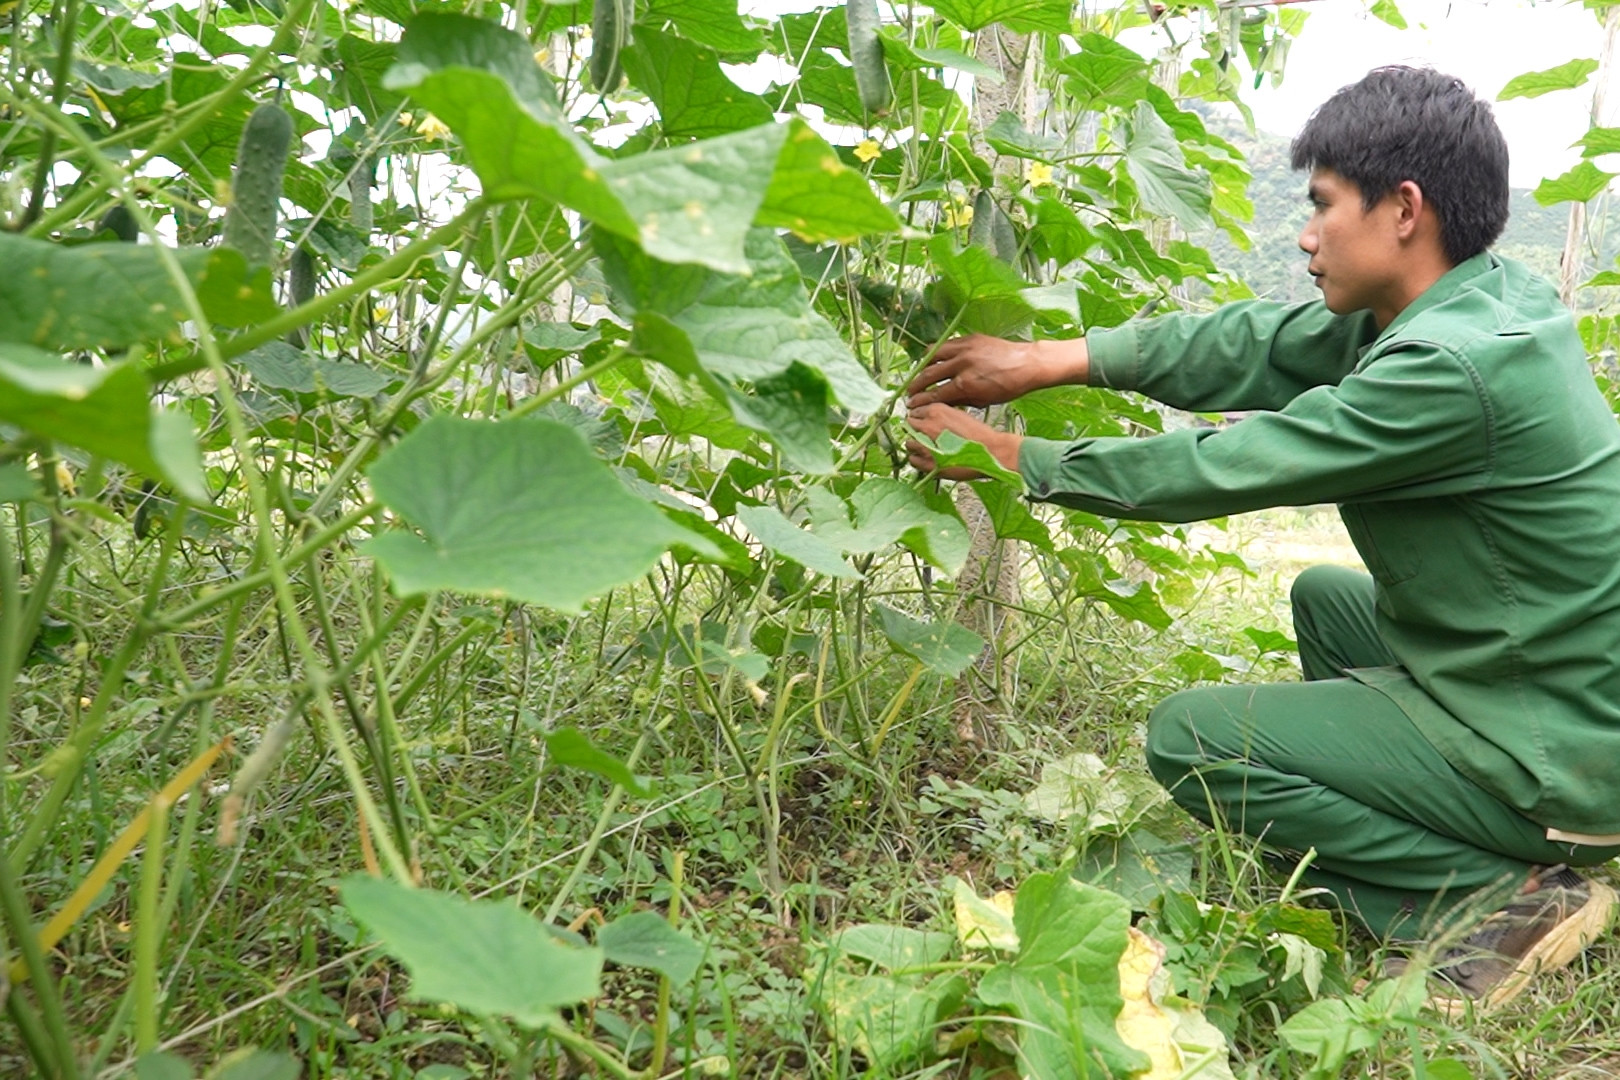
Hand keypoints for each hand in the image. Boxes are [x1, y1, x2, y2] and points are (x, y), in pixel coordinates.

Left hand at [905, 403, 1022, 479]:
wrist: (991, 451)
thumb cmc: (979, 434)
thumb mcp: (958, 415)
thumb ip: (941, 417)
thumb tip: (929, 421)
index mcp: (935, 410)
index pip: (915, 412)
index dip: (920, 420)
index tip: (924, 426)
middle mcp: (926, 425)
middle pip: (909, 427)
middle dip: (916, 432)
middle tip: (927, 438)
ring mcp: (925, 445)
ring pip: (908, 444)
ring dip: (916, 446)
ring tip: (928, 450)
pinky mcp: (928, 463)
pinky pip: (913, 460)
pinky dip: (918, 460)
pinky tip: (928, 460)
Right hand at [906, 335, 1088, 408]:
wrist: (1027, 363)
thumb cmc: (1009, 387)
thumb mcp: (984, 401)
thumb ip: (960, 401)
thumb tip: (940, 403)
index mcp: (965, 385)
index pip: (935, 394)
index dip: (920, 401)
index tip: (911, 405)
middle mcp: (961, 364)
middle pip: (929, 375)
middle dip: (916, 386)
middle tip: (909, 393)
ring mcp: (964, 349)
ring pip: (933, 355)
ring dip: (922, 366)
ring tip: (919, 374)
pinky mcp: (969, 338)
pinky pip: (946, 344)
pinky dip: (936, 352)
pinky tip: (933, 358)